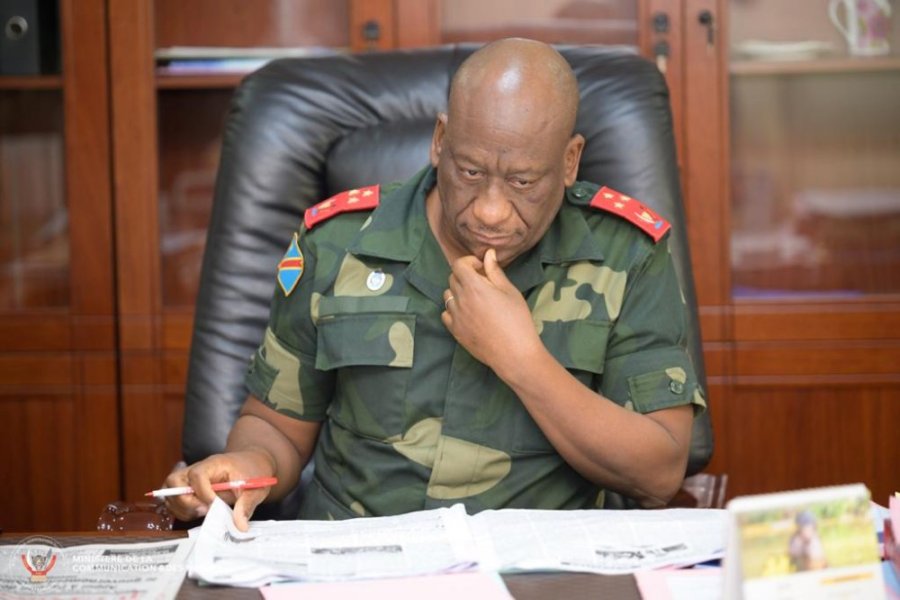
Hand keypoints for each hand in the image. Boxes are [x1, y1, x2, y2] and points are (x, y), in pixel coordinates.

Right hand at [162, 449, 274, 530]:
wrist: (252, 463)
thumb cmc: (253, 472)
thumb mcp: (256, 489)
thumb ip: (246, 506)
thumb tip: (239, 526)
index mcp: (214, 464)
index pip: (197, 475)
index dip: (202, 492)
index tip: (214, 505)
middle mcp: (197, 469)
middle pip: (174, 481)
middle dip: (185, 501)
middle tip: (204, 510)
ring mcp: (189, 478)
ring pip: (169, 492)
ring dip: (182, 508)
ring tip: (203, 512)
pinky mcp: (187, 488)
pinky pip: (173, 500)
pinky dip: (181, 510)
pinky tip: (199, 513)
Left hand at [442, 248, 541, 374]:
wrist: (514, 354)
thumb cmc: (517, 320)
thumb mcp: (510, 291)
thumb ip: (495, 271)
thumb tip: (488, 254)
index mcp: (474, 287)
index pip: (458, 265)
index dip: (469, 262)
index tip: (482, 268)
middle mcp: (460, 300)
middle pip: (453, 279)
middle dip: (465, 275)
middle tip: (483, 284)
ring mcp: (455, 317)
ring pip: (448, 295)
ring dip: (458, 292)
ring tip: (475, 299)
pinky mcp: (455, 331)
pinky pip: (446, 314)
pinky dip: (453, 310)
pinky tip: (468, 314)